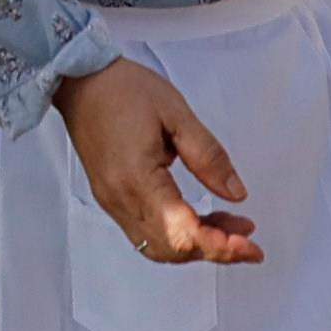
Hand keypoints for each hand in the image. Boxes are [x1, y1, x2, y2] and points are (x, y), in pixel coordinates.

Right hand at [57, 57, 265, 265]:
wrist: (80, 81)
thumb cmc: (123, 89)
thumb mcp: (176, 113)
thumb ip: (208, 157)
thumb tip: (236, 194)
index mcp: (137, 179)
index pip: (183, 233)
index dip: (221, 245)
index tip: (251, 245)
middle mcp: (121, 200)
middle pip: (173, 249)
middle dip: (214, 249)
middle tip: (247, 238)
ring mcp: (113, 202)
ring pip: (160, 246)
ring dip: (196, 245)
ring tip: (229, 226)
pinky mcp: (111, 198)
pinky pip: (147, 232)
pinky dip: (177, 235)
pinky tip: (198, 218)